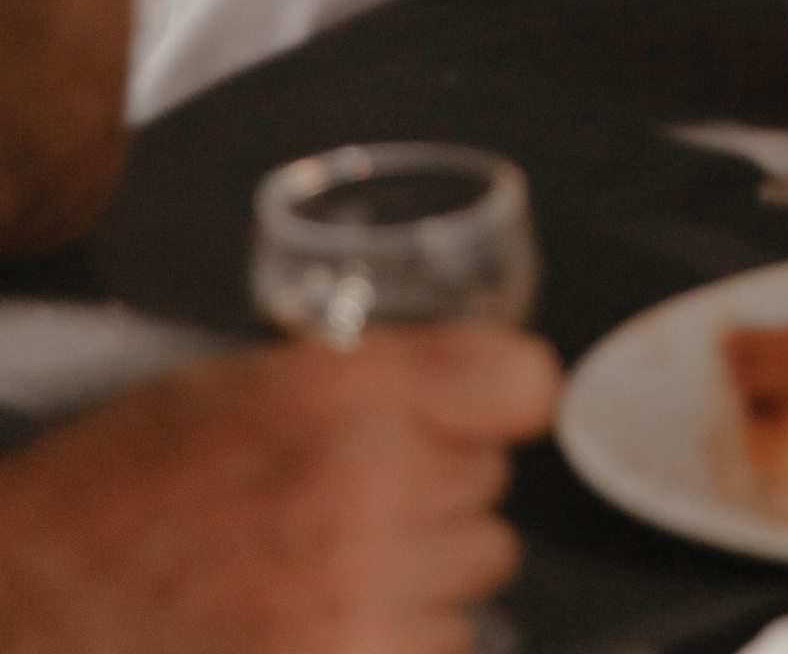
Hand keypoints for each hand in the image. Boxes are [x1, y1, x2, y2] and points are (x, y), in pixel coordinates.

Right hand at [0, 324, 557, 653]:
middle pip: (492, 490)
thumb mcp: (230, 389)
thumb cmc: (107, 500)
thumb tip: (469, 386)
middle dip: (437, 497)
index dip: (497, 400)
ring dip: (422, 584)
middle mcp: (365, 490)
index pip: (519, 380)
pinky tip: (318, 630)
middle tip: (352, 507)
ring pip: (476, 584)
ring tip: (322, 580)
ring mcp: (359, 601)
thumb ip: (360, 380)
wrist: (24, 613)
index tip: (477, 416)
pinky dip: (395, 643)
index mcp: (340, 396)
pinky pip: (438, 651)